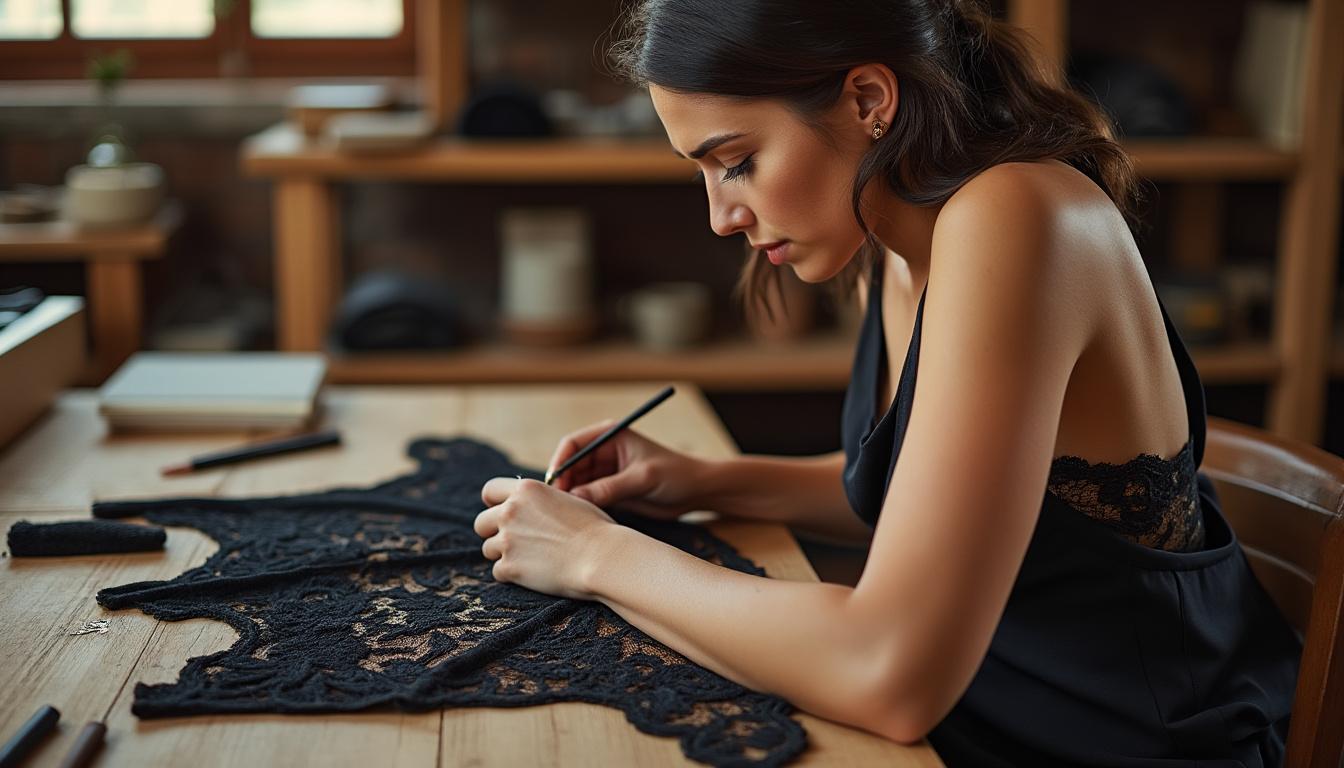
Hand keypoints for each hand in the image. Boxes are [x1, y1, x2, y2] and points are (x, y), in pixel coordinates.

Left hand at [476, 477, 615, 598]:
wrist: (603, 557)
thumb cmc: (595, 529)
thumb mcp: (567, 500)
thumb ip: (540, 501)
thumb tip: (529, 507)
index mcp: (526, 490)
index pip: (489, 491)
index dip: (494, 504)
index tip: (503, 514)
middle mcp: (511, 511)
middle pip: (481, 523)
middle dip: (494, 532)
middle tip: (516, 542)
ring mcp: (507, 540)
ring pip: (489, 549)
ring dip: (505, 555)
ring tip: (533, 559)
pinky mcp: (509, 567)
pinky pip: (498, 572)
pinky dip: (512, 575)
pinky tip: (535, 573)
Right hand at [547, 420, 707, 520]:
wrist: (697, 492)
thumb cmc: (676, 474)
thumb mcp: (642, 478)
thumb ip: (610, 487)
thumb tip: (576, 497)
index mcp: (610, 436)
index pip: (573, 444)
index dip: (560, 462)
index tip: (555, 483)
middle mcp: (604, 453)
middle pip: (571, 467)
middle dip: (564, 484)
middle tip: (559, 505)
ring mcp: (607, 473)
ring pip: (577, 485)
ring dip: (572, 498)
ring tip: (570, 515)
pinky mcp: (611, 492)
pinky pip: (589, 499)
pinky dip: (584, 508)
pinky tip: (583, 520)